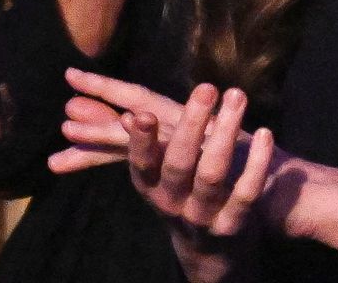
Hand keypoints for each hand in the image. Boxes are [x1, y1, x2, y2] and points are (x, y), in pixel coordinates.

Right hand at [51, 70, 337, 257]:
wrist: (213, 251)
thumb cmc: (180, 193)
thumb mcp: (150, 170)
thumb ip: (116, 139)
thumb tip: (72, 106)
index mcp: (150, 185)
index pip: (139, 163)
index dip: (139, 142)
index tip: (139, 114)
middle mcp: (172, 201)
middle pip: (179, 163)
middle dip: (191, 124)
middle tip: (206, 87)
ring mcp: (204, 214)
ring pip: (213, 174)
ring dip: (226, 133)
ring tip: (237, 94)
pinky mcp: (234, 225)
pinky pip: (247, 193)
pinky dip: (257, 163)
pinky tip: (265, 133)